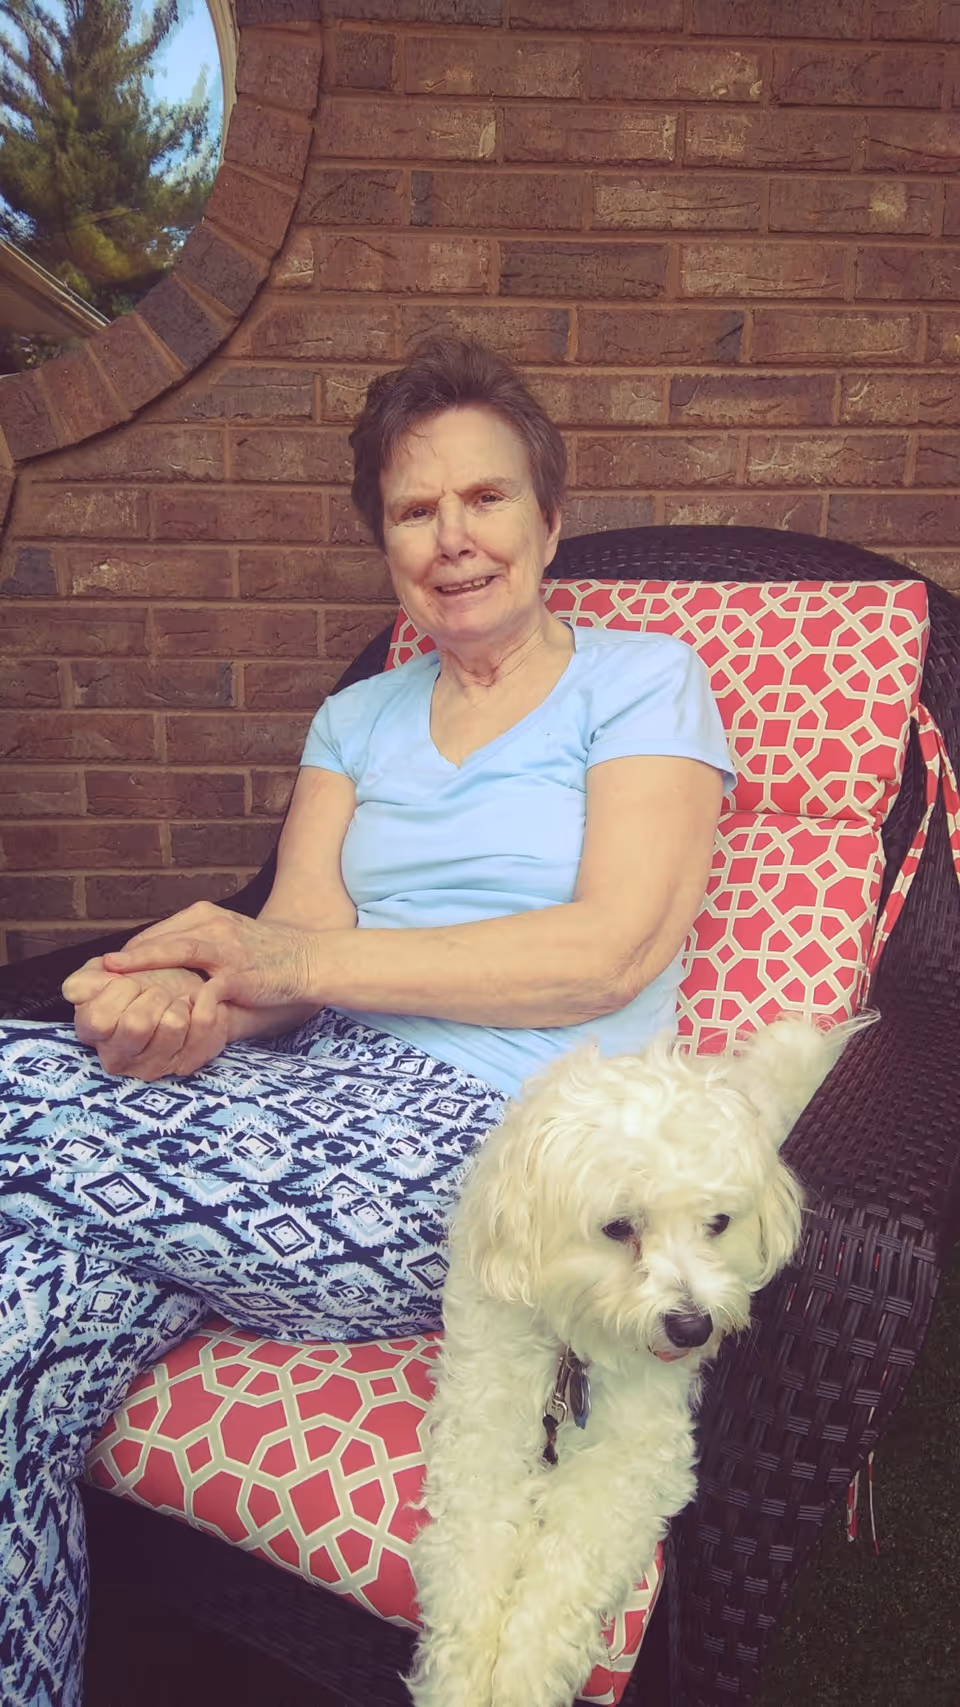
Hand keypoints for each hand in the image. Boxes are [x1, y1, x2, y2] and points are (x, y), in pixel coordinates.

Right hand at [62, 957, 229, 1079]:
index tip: (130, 983)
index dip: (119, 992)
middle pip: (137, 1025)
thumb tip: (82, 988)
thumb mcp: (102, 974)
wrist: (177, 987)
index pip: (100, 1019)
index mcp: (92, 1034)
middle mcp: (119, 1058)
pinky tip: (196, 1001)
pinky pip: (204, 1028)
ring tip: (173, 1000)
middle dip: (151, 994)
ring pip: (173, 1025)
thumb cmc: (135, 981)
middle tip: (155, 991)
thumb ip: (86, 981)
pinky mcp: (186, 1063)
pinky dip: (205, 1003)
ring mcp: (153, 1066)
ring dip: (177, 1001)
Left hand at [102, 902, 311, 1015]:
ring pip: (175, 952)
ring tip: (114, 975)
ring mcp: (225, 948)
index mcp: (206, 916)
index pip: (158, 932)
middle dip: (127, 956)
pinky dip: (182, 1000)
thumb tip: (157, 965)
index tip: (105, 968)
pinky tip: (162, 1011)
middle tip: (94, 973)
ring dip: (142, 964)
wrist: (309, 959)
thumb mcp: (227, 938)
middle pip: (160, 938)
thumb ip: (195, 946)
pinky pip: (204, 989)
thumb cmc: (266, 954)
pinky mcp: (238, 974)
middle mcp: (213, 926)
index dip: (130, 951)